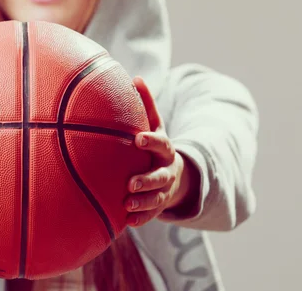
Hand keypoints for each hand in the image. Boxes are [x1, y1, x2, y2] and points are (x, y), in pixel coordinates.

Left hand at [124, 76, 199, 226]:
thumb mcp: (154, 125)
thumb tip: (134, 77)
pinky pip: (151, 215)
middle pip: (160, 176)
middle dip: (148, 180)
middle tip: (131, 183)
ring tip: (127, 205)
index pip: (160, 144)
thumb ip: (146, 104)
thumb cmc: (154, 145)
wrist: (174, 175)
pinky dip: (140, 220)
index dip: (151, 141)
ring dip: (143, 203)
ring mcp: (164, 190)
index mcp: (165, 149)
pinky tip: (127, 223)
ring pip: (156, 199)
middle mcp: (167, 171)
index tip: (137, 138)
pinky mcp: (158, 206)